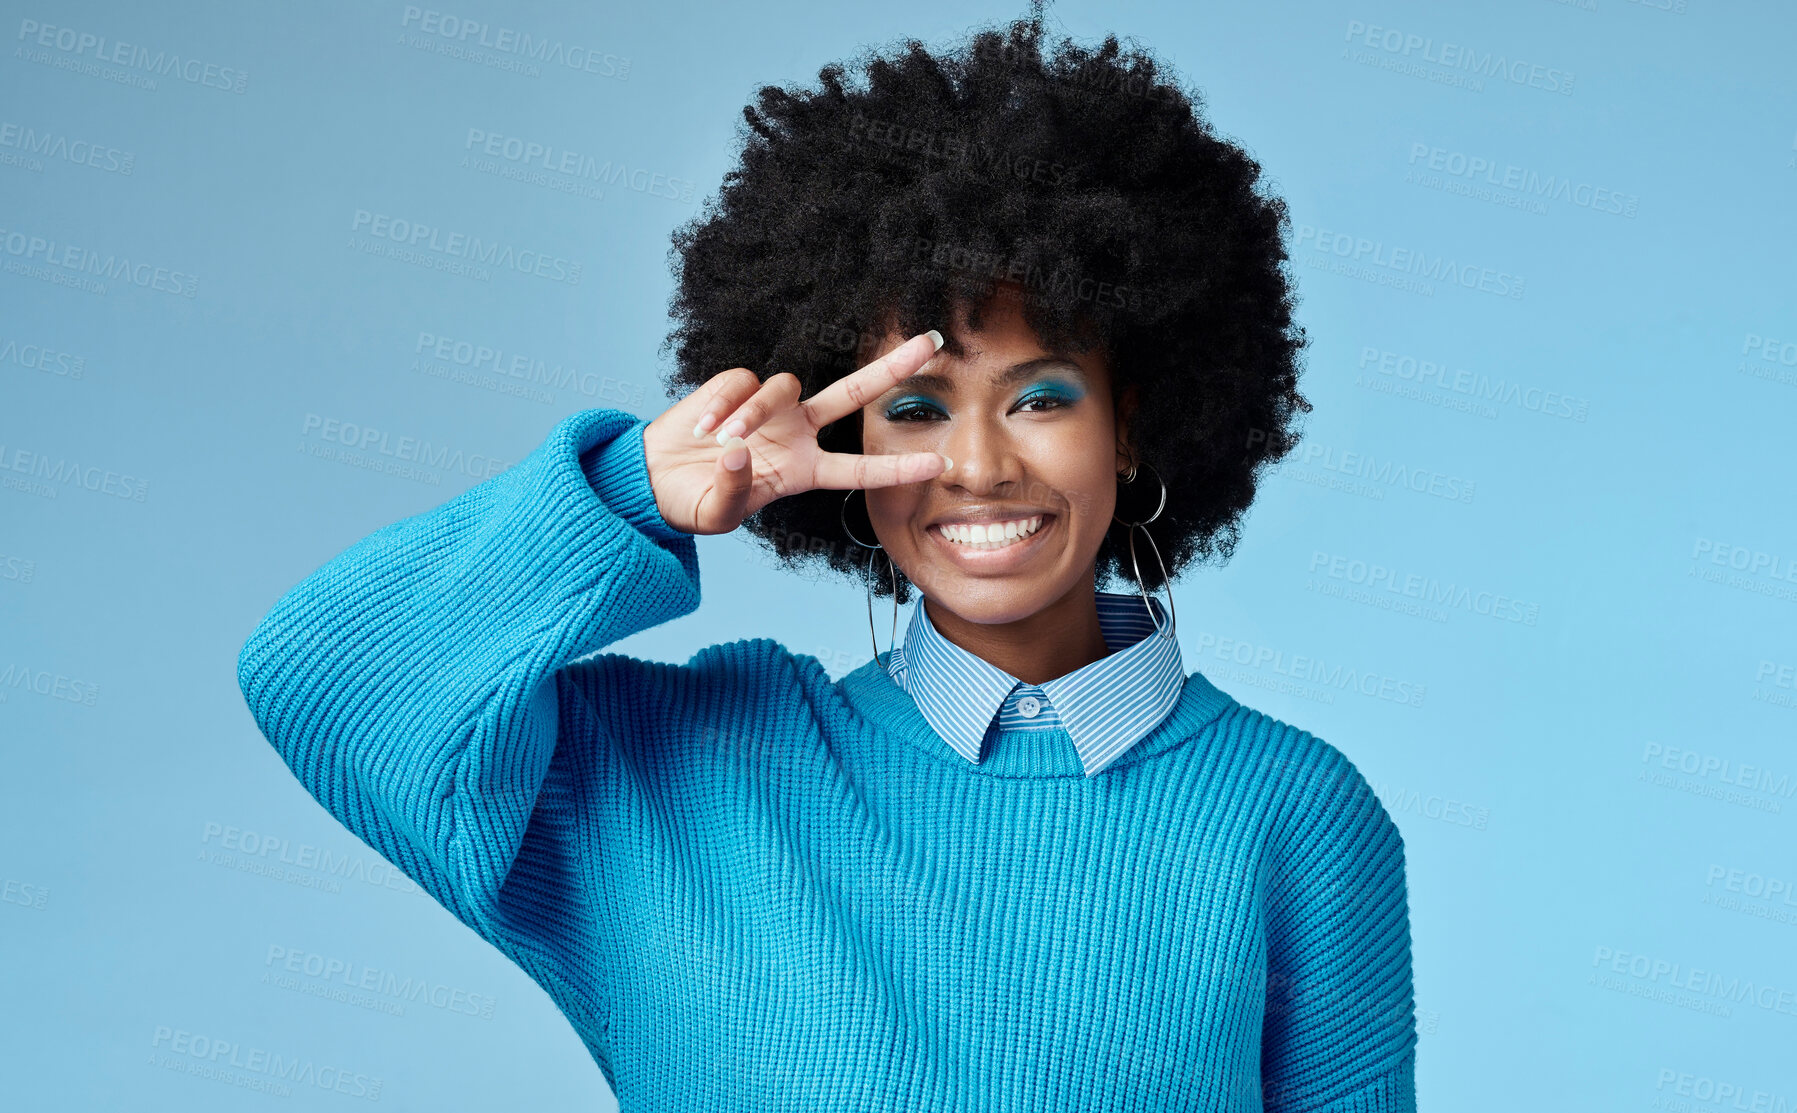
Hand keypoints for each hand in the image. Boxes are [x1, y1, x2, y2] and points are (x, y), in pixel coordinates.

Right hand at [640, 330, 951, 535]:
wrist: (654, 478)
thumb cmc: (693, 502)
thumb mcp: (716, 515)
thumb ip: (733, 492)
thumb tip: (738, 451)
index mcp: (803, 471)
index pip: (859, 469)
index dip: (898, 468)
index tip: (940, 465)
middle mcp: (796, 434)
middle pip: (853, 394)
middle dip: (891, 368)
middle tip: (932, 343)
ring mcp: (770, 408)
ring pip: (785, 386)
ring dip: (753, 412)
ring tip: (720, 441)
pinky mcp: (737, 386)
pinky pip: (742, 382)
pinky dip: (723, 404)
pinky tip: (702, 430)